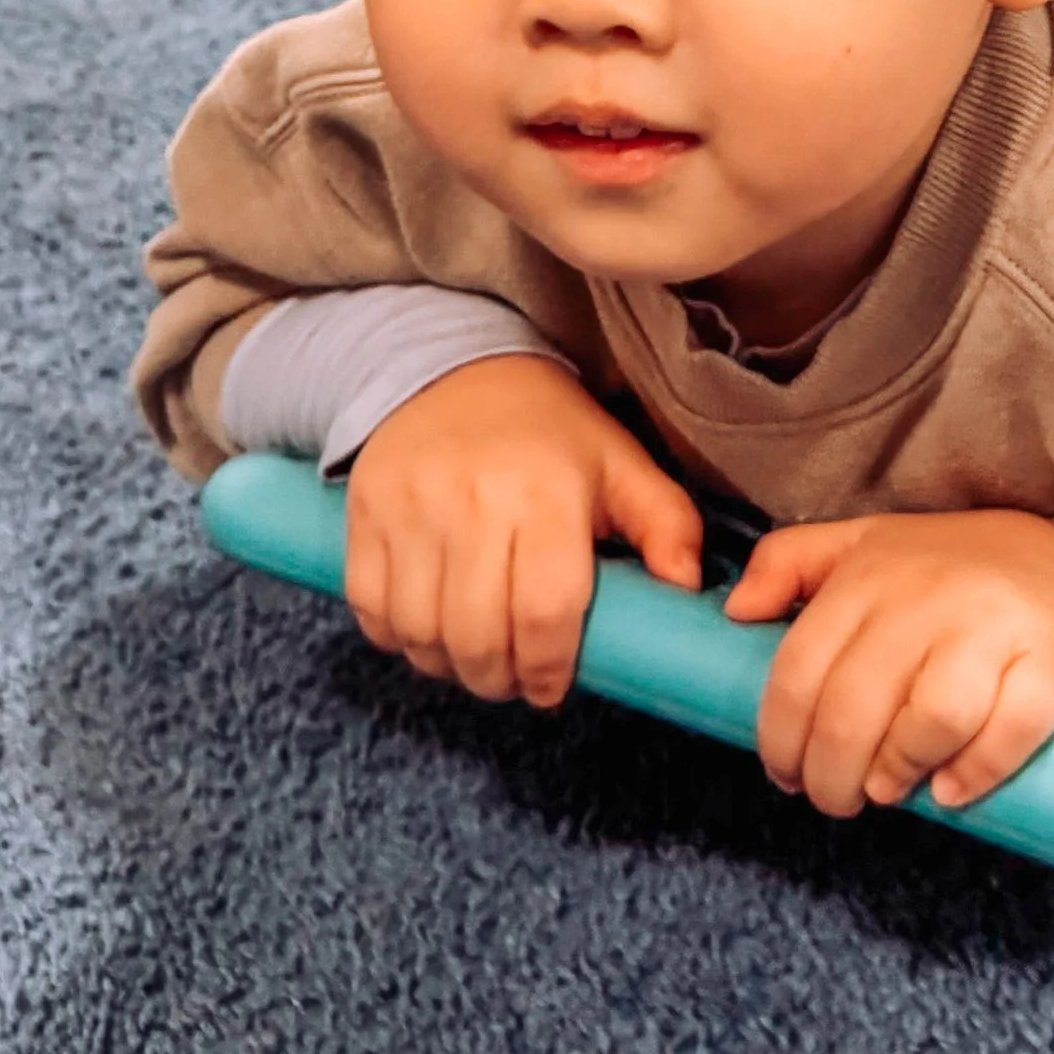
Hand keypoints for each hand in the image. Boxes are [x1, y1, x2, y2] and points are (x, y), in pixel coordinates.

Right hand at [343, 354, 702, 705]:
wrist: (453, 367)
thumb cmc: (548, 430)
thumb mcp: (619, 462)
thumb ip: (666, 523)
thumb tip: (688, 589)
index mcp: (547, 492)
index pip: (546, 611)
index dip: (549, 667)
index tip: (552, 686)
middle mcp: (473, 500)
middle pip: (477, 635)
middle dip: (498, 680)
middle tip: (513, 679)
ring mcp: (410, 507)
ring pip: (420, 632)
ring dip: (447, 666)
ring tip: (473, 659)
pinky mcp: (364, 512)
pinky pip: (370, 608)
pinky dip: (397, 639)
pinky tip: (428, 631)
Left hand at [722, 508, 1053, 816]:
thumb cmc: (967, 574)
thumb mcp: (874, 546)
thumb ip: (795, 562)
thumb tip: (734, 611)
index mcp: (877, 568)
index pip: (800, 668)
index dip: (779, 737)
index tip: (784, 772)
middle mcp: (933, 592)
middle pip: (852, 707)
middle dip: (829, 776)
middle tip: (835, 799)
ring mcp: (997, 628)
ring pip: (927, 720)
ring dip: (896, 773)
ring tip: (892, 788)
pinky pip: (1005, 734)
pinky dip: (970, 773)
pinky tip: (952, 788)